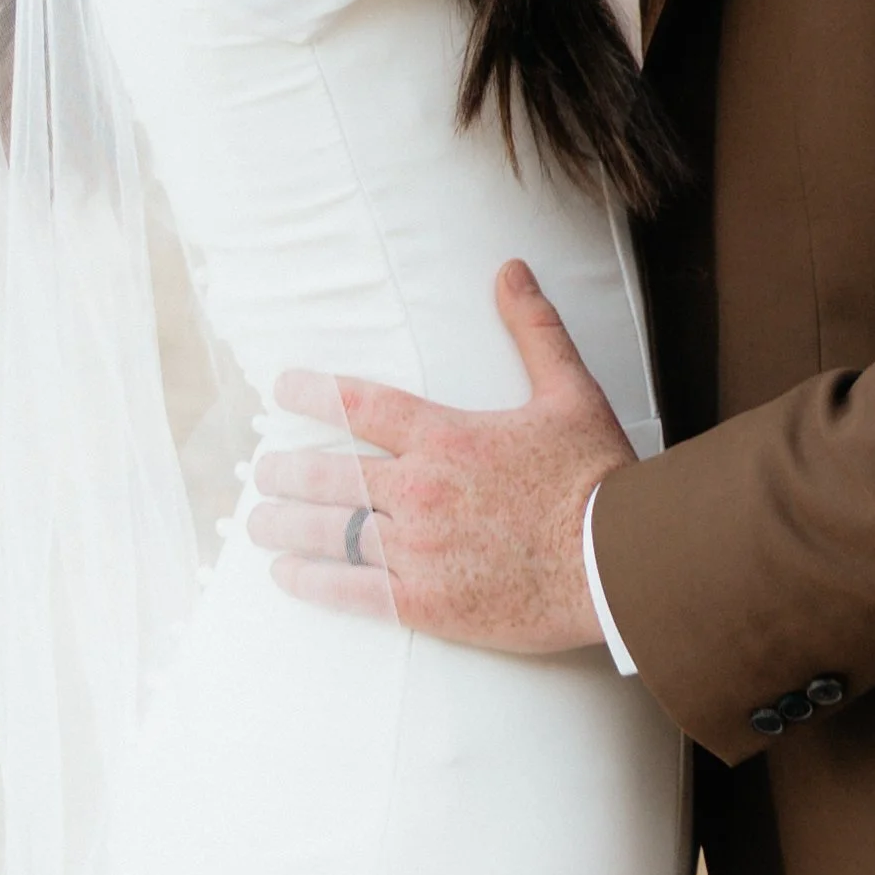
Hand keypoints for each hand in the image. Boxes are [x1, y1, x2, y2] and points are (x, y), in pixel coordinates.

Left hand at [251, 260, 632, 653]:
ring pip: (330, 533)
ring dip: (285, 526)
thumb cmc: (595, 478)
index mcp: (446, 435)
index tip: (281, 387)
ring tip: (258, 522)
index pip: (359, 404)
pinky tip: (286, 575)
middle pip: (331, 475)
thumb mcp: (568, 390)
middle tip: (262, 471)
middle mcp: (419, 489)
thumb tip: (510, 271)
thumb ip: (533, 329)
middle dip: (286, 471)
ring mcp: (417, 549)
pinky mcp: (425, 603)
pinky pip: (351, 591)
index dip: (313, 392)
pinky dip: (312, 582)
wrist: (615, 562)